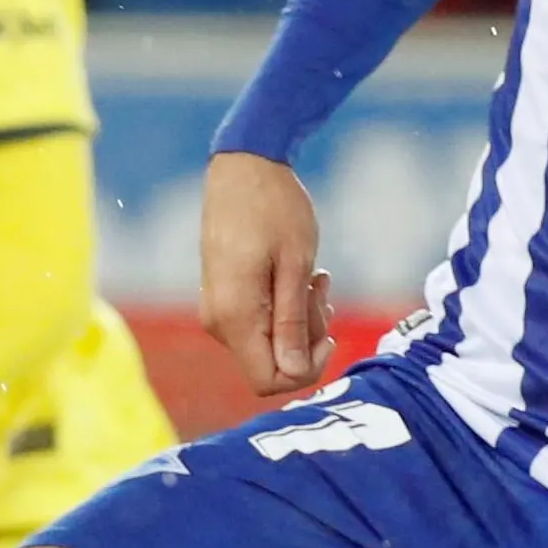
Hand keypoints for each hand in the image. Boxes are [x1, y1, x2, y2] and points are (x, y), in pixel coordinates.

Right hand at [202, 151, 335, 396]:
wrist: (244, 166)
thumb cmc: (274, 208)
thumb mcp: (295, 265)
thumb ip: (292, 322)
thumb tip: (294, 373)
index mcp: (235, 316)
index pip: (269, 380)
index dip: (305, 369)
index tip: (329, 334)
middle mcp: (219, 321)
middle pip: (271, 364)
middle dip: (306, 339)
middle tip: (322, 291)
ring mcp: (218, 309)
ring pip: (268, 343)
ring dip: (300, 319)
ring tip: (316, 277)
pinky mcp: (224, 297)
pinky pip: (259, 322)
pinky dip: (285, 307)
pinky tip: (301, 277)